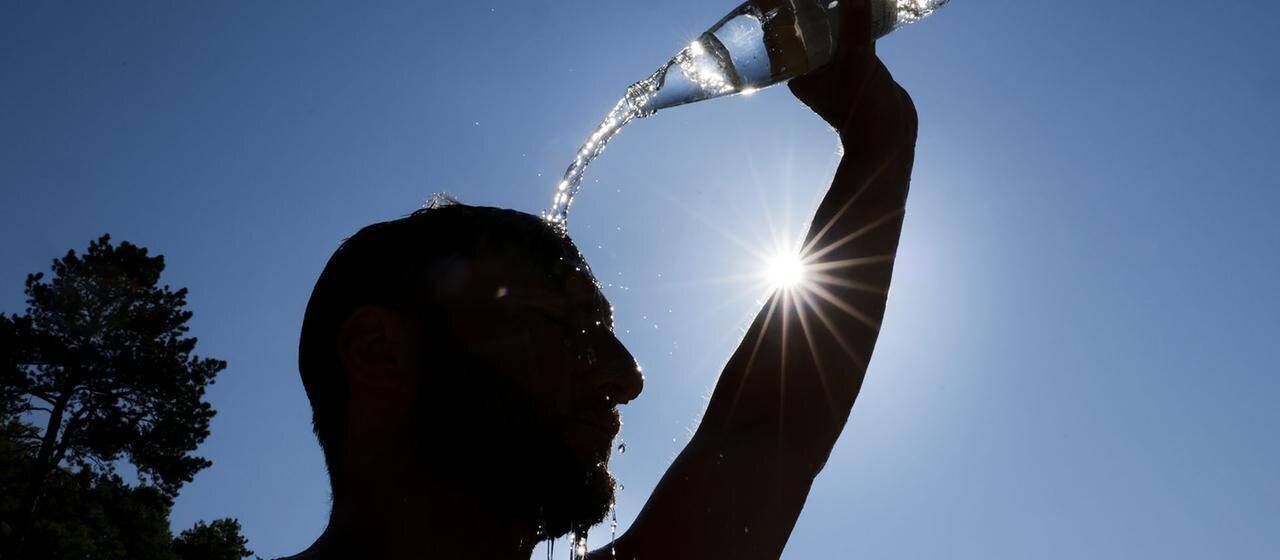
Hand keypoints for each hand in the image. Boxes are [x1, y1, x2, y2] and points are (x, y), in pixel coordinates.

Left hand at [788, 0, 916, 150]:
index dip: (788, 11)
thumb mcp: (858, 60)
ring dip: (839, 13)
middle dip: (815, 9)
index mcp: (800, 73)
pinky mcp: (857, 66)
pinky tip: (865, 4)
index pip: (787, 35)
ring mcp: (835, 69)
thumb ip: (855, 26)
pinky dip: (858, 22)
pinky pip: (854, 37)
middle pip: (810, 30)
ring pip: (834, 32)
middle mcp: (813, 70)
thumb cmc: (864, 108)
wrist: (891, 138)